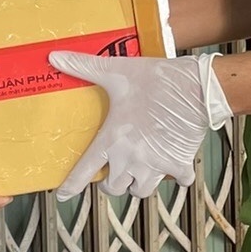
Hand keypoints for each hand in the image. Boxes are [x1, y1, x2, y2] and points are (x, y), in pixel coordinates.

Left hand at [50, 53, 233, 199]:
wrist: (196, 87)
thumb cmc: (156, 80)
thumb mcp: (116, 72)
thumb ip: (84, 67)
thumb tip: (54, 56)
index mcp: (113, 139)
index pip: (85, 171)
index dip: (71, 186)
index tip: (64, 195)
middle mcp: (132, 158)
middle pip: (114, 188)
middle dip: (110, 183)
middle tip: (111, 173)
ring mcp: (156, 164)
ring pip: (140, 191)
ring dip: (137, 184)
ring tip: (137, 172)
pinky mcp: (179, 164)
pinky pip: (177, 182)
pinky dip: (176, 177)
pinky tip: (172, 166)